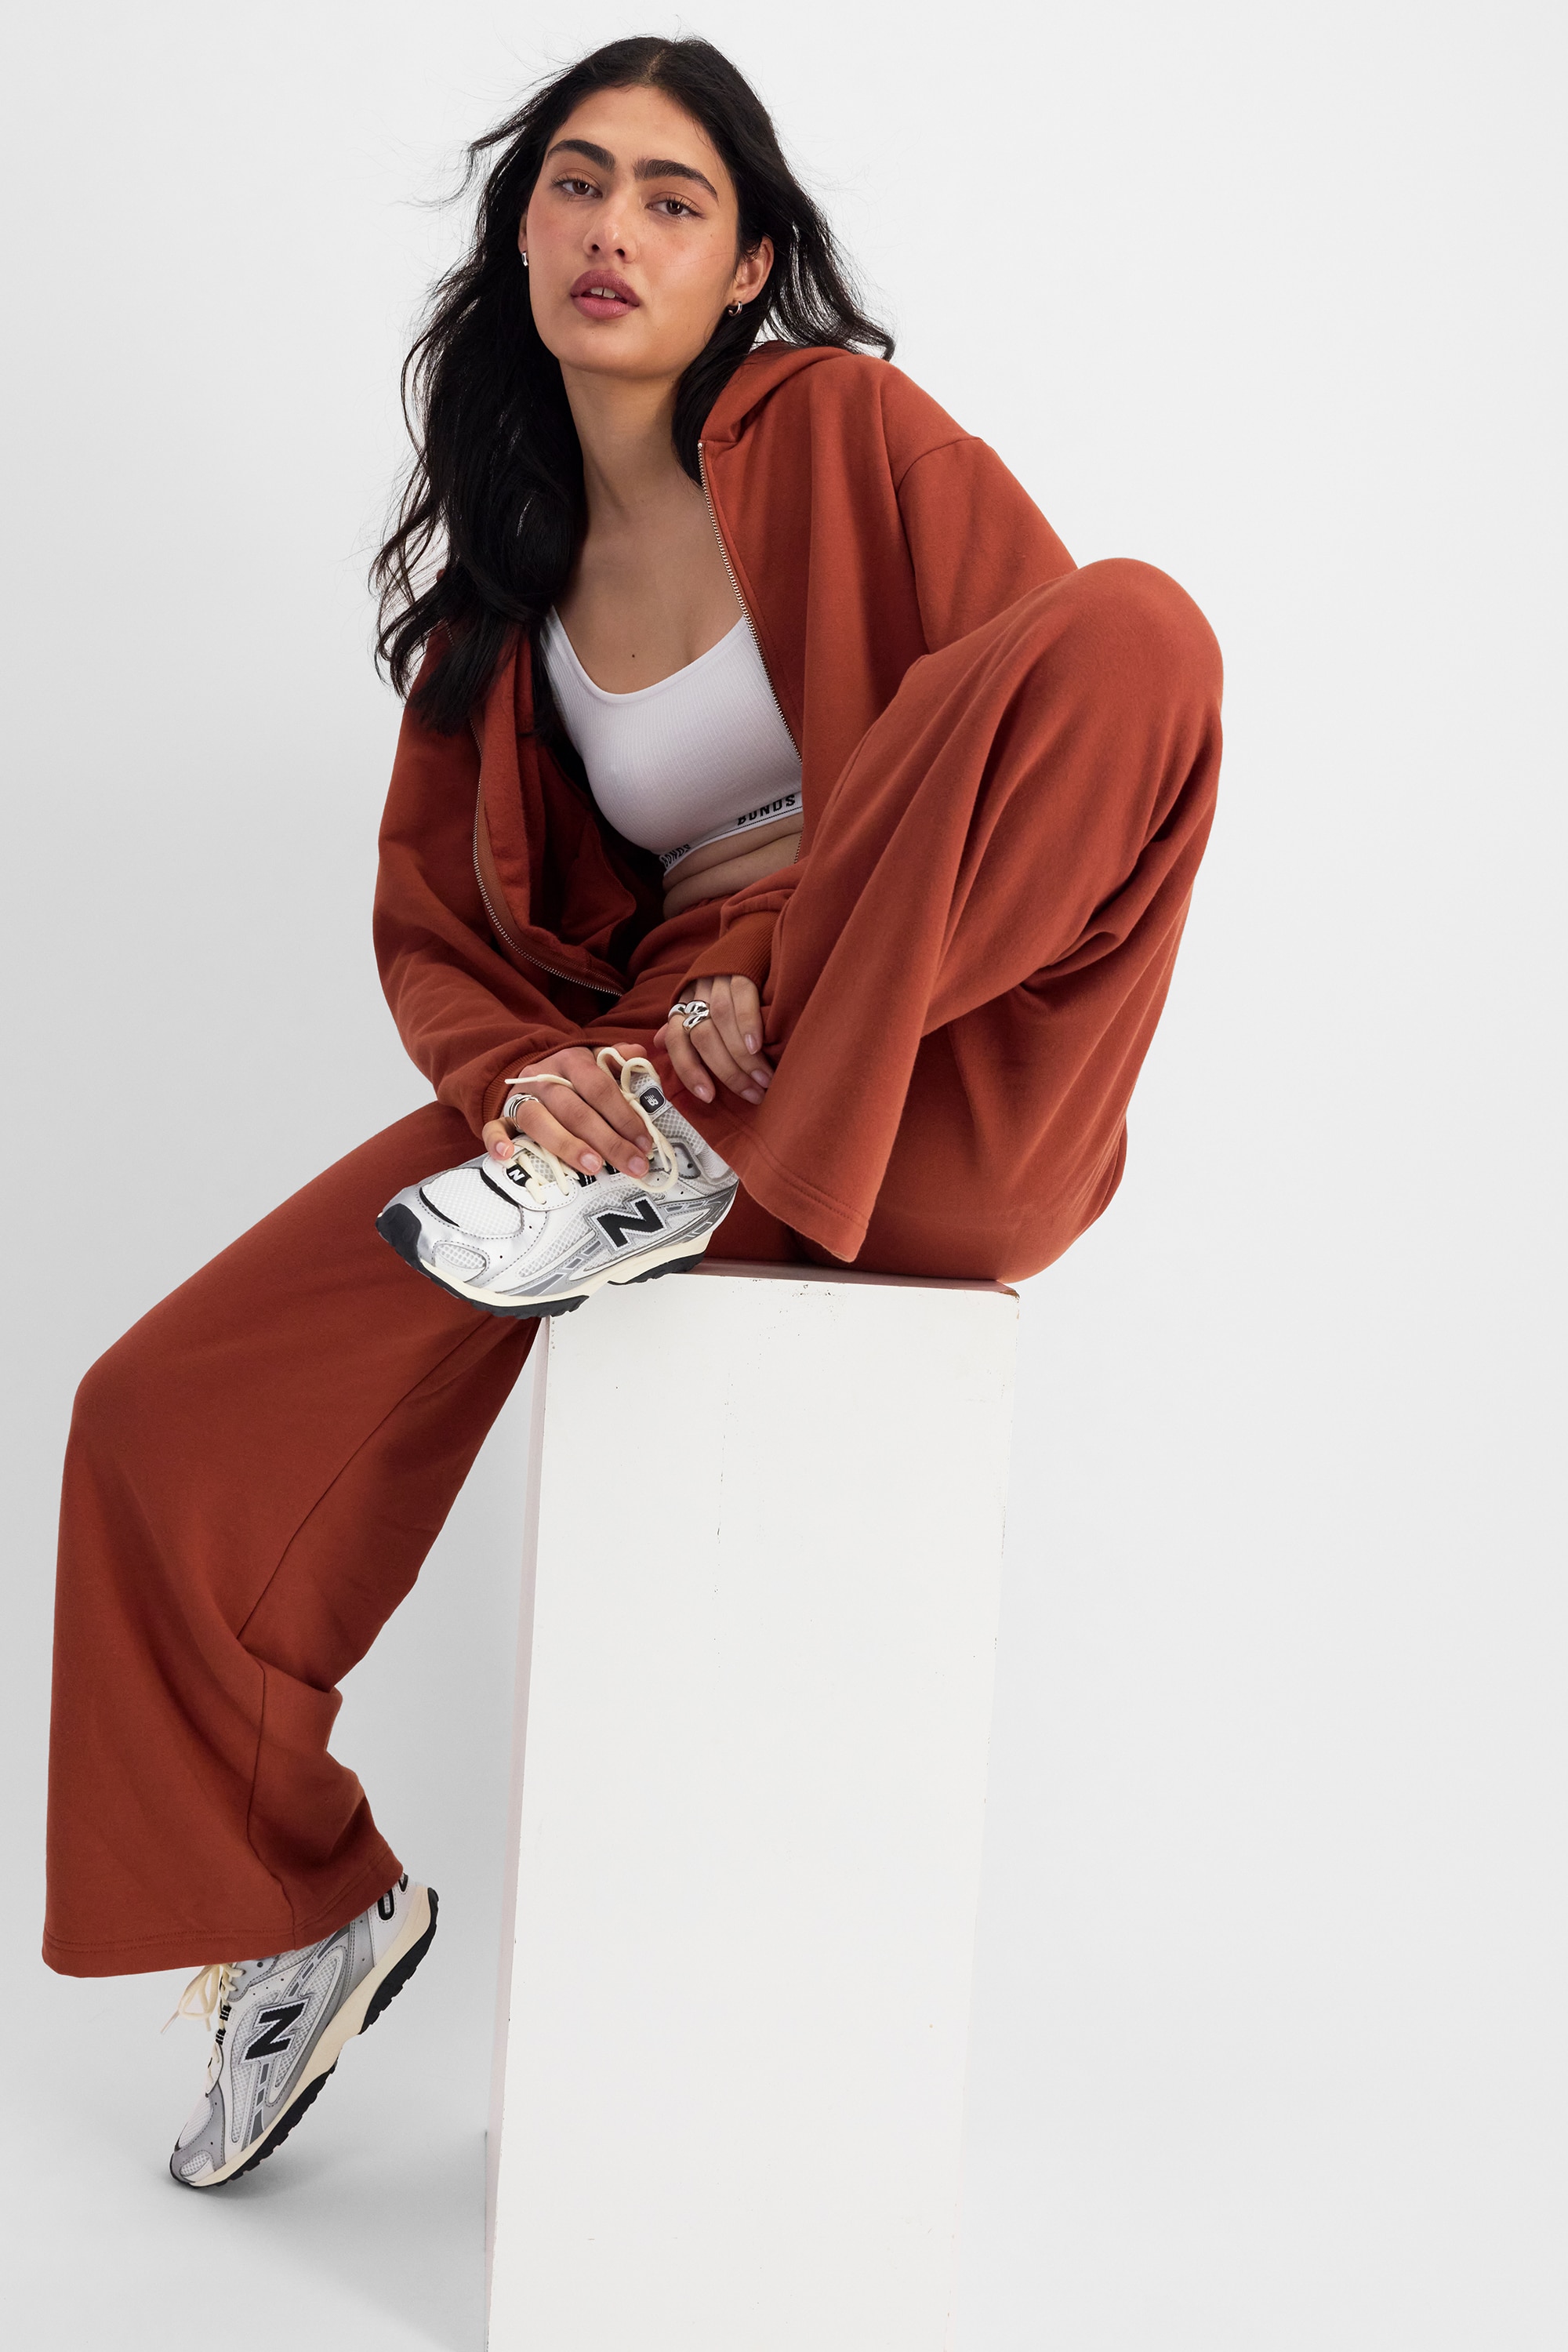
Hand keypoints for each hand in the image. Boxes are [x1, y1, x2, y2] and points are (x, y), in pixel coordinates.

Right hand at [481, 1044, 656, 1179]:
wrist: (529, 1071)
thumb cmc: (573, 1077)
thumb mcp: (595, 1062)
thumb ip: (617, 1061)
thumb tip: (638, 1052)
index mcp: (572, 1061)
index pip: (601, 1088)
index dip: (624, 1116)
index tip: (645, 1143)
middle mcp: (544, 1076)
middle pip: (576, 1111)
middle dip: (607, 1140)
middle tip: (632, 1165)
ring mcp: (520, 1097)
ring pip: (540, 1121)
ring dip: (566, 1145)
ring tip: (593, 1167)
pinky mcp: (501, 1115)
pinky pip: (493, 1127)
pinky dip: (496, 1141)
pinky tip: (506, 1156)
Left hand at [657, 976, 773, 1105]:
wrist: (750, 932)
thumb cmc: (725, 976)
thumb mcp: (698, 998)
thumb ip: (680, 1023)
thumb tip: (657, 1044)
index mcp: (684, 1003)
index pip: (677, 1040)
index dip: (688, 1070)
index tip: (708, 1097)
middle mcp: (696, 991)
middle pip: (703, 1037)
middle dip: (727, 1072)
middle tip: (752, 1094)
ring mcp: (718, 978)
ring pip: (721, 1022)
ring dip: (742, 1057)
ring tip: (763, 1080)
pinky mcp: (743, 968)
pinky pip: (742, 998)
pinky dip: (748, 1024)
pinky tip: (758, 1047)